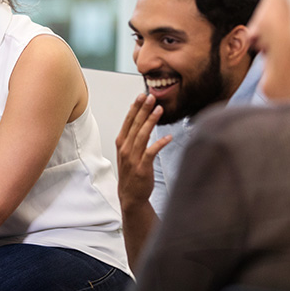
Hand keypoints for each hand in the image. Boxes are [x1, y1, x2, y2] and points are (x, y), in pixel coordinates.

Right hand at [115, 93, 171, 208]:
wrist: (130, 195)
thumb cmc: (131, 173)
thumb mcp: (127, 152)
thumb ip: (131, 135)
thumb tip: (137, 117)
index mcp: (121, 143)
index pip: (128, 121)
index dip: (135, 108)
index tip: (141, 96)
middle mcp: (125, 149)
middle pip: (135, 125)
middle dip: (143, 109)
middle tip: (150, 97)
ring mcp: (133, 158)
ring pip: (142, 135)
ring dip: (150, 121)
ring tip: (159, 109)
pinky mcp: (142, 167)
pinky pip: (151, 152)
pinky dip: (159, 143)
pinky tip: (168, 136)